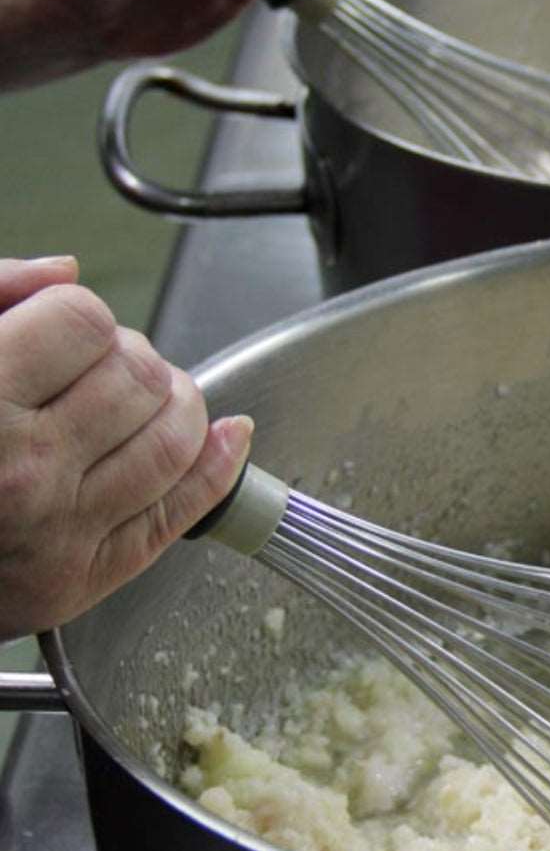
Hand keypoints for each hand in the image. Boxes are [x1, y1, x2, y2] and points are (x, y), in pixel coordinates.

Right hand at [0, 257, 250, 638]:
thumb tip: (64, 273)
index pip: (83, 321)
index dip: (75, 314)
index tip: (58, 327)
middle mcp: (20, 471)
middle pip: (139, 373)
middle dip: (127, 355)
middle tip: (99, 366)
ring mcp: (58, 531)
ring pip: (175, 435)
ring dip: (175, 400)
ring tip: (147, 396)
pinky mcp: (81, 577)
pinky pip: (182, 510)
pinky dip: (219, 464)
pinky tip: (227, 434)